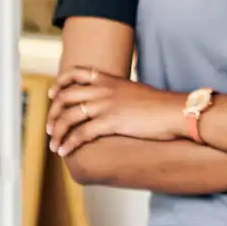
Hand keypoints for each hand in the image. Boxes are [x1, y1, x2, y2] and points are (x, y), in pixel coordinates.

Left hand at [46, 65, 185, 155]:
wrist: (176, 111)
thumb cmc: (161, 105)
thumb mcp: (136, 92)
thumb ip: (120, 94)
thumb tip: (114, 105)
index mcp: (110, 79)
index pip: (76, 73)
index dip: (60, 83)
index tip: (53, 94)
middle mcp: (104, 90)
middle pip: (66, 97)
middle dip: (53, 113)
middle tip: (50, 127)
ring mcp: (106, 105)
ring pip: (68, 116)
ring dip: (57, 132)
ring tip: (54, 145)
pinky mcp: (110, 122)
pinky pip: (80, 133)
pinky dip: (68, 143)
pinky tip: (65, 152)